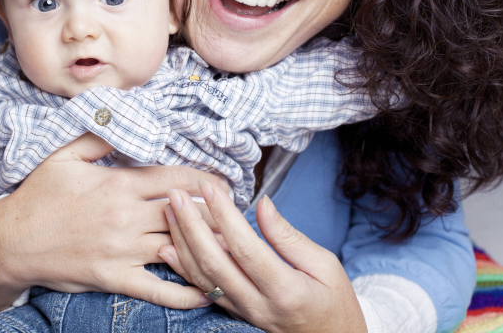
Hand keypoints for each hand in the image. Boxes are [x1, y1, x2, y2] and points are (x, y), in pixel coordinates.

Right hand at [0, 133, 229, 314]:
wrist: (10, 242)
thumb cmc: (38, 196)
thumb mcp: (64, 156)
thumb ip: (98, 135)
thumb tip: (121, 112)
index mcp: (119, 184)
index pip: (176, 178)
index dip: (206, 178)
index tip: (224, 181)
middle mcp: (127, 217)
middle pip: (187, 212)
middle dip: (216, 211)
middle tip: (236, 212)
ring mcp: (123, 250)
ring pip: (179, 248)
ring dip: (210, 247)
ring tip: (234, 245)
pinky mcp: (115, 278)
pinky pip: (158, 289)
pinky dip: (186, 292)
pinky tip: (209, 291)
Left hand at [160, 182, 366, 332]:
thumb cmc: (335, 302)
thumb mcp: (325, 265)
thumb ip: (289, 236)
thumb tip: (262, 204)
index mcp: (286, 290)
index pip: (245, 247)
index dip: (224, 215)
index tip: (209, 187)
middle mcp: (259, 305)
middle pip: (214, 262)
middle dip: (190, 224)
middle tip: (177, 194)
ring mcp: (244, 313)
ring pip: (202, 278)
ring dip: (181, 243)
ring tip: (168, 211)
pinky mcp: (236, 315)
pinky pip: (203, 291)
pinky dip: (182, 269)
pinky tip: (167, 248)